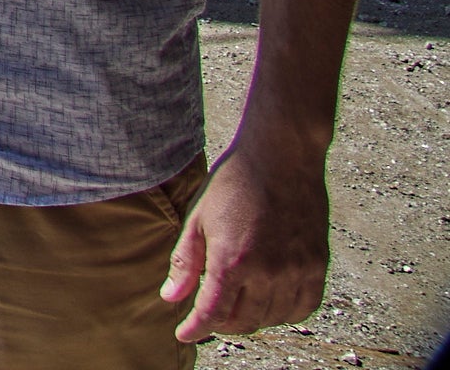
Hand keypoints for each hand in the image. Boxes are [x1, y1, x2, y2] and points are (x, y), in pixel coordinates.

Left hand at [160, 137, 331, 340]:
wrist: (281, 157)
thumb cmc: (234, 183)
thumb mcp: (198, 219)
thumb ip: (185, 263)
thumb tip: (172, 299)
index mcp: (232, 261)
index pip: (212, 313)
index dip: (196, 329)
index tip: (185, 334)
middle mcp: (268, 272)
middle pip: (243, 321)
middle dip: (221, 324)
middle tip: (209, 315)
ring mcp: (297, 271)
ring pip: (273, 318)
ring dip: (251, 319)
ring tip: (236, 304)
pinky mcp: (318, 265)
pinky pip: (305, 307)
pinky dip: (286, 313)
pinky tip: (270, 302)